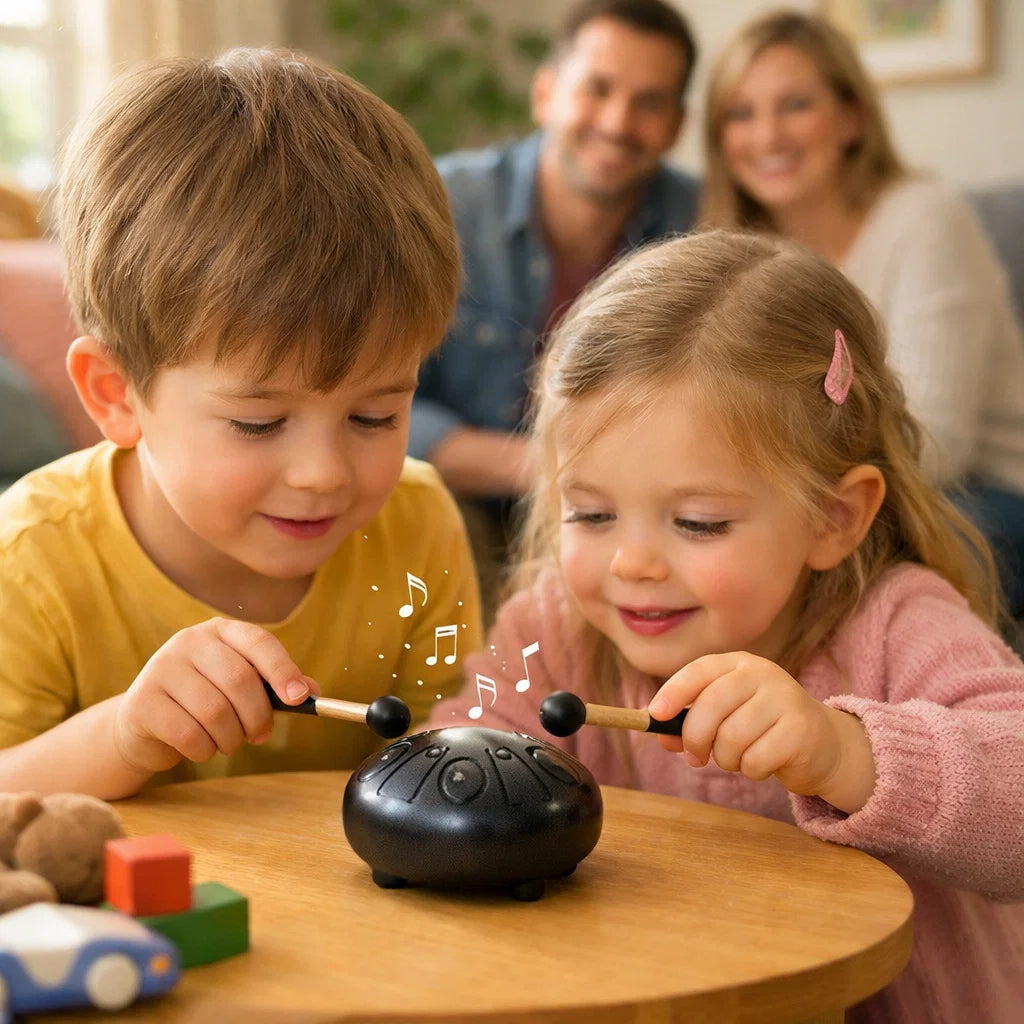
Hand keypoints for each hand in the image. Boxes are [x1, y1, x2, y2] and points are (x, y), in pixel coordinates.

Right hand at [113, 618, 320, 774]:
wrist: (146, 724)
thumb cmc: (205, 702)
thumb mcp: (242, 688)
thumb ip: (277, 687)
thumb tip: (312, 693)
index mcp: (220, 631)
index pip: (258, 642)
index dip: (282, 669)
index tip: (298, 698)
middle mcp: (189, 641)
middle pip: (239, 680)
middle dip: (258, 716)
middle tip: (260, 735)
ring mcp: (161, 668)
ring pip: (215, 711)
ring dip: (231, 738)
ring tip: (229, 742)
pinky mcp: (142, 702)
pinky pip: (188, 734)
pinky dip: (205, 750)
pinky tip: (203, 748)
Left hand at [648, 652, 874, 812]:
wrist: (822, 744)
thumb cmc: (762, 729)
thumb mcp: (726, 718)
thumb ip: (692, 723)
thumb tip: (660, 735)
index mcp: (740, 664)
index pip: (700, 670)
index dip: (673, 692)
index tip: (655, 715)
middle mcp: (763, 674)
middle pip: (712, 705)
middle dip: (695, 737)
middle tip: (694, 757)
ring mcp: (785, 699)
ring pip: (732, 737)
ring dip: (726, 759)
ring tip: (738, 758)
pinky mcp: (801, 730)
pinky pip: (755, 759)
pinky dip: (751, 770)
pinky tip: (763, 763)